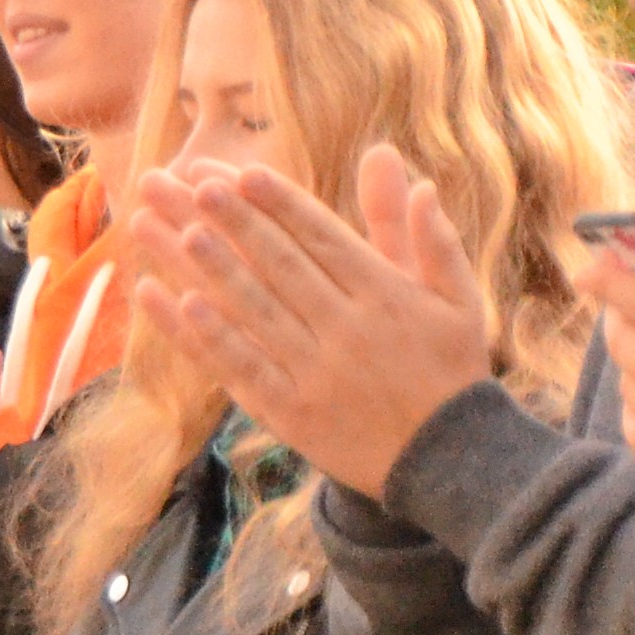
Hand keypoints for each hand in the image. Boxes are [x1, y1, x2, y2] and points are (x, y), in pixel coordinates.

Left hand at [124, 146, 490, 499]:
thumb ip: (434, 241)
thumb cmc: (451, 371)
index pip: (323, 238)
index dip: (280, 204)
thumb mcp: (459, 302)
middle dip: (235, 221)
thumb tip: (422, 182)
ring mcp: (314, 372)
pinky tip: (174, 302)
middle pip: (280, 265)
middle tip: (192, 183)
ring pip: (253, 309)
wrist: (448, 461)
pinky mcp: (289, 412)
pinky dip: (207, 334)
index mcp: (386, 296)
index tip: (242, 173)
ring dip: (210, 267)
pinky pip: (241, 366)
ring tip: (174, 229)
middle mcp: (347, 329)